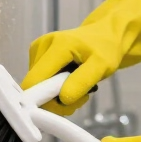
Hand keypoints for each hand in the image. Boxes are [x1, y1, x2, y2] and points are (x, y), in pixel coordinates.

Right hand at [21, 0, 140, 115]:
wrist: (105, 36)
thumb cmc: (106, 49)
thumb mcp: (102, 66)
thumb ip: (82, 81)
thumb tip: (61, 99)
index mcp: (57, 45)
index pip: (34, 80)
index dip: (43, 99)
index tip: (66, 105)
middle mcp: (41, 46)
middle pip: (34, 87)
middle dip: (56, 100)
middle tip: (81, 98)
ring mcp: (38, 51)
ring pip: (38, 88)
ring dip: (59, 97)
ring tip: (80, 90)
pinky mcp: (38, 57)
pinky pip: (42, 83)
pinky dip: (57, 90)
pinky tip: (72, 84)